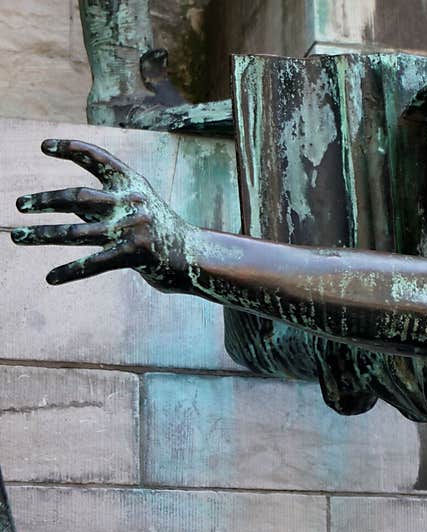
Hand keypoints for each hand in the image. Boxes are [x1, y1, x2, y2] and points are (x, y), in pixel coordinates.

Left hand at [11, 139, 196, 290]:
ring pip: (77, 233)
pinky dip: (69, 272)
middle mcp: (132, 202)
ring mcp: (133, 229)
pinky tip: (51, 277)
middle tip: (20, 204)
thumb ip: (106, 201)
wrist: (196, 256)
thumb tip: (63, 201)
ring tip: (18, 237)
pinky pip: (93, 264)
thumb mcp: (139, 206)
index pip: (99, 160)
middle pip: (78, 198)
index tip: (43, 146)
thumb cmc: (162, 231)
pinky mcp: (134, 255)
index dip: (72, 150)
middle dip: (45, 201)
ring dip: (43, 235)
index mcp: (134, 184)